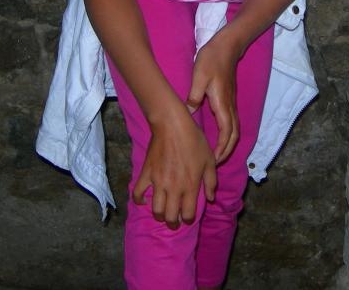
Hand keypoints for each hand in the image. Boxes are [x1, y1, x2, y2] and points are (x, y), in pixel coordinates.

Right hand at [132, 105, 216, 228]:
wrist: (172, 125)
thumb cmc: (194, 141)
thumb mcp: (209, 160)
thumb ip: (211, 182)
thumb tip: (210, 198)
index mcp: (190, 186)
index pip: (187, 214)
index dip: (187, 220)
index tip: (187, 218)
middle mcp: (173, 188)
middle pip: (170, 216)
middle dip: (172, 223)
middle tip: (173, 222)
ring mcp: (158, 182)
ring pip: (155, 210)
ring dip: (158, 215)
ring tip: (161, 214)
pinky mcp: (146, 174)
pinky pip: (138, 193)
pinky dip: (139, 200)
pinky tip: (143, 201)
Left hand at [186, 33, 242, 163]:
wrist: (226, 47)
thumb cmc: (211, 60)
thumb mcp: (199, 76)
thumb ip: (194, 95)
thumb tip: (189, 112)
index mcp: (222, 103)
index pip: (226, 132)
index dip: (221, 148)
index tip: (213, 159)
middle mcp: (229, 107)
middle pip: (233, 135)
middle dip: (226, 151)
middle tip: (215, 163)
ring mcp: (231, 104)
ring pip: (234, 130)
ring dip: (228, 144)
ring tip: (217, 155)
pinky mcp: (229, 101)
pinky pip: (232, 123)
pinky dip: (228, 135)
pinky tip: (219, 139)